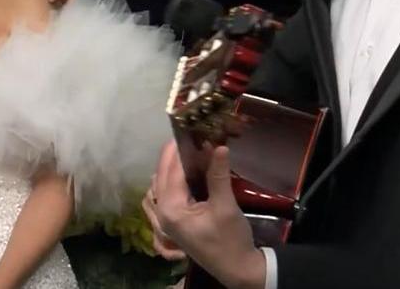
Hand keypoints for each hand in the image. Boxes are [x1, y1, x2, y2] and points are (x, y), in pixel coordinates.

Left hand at [148, 141, 266, 288]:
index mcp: (171, 209)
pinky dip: (171, 180)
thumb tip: (218, 146)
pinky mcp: (173, 221)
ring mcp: (165, 219)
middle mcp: (162, 212)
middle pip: (163, 175)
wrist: (237, 270)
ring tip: (188, 150)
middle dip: (174, 155)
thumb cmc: (230, 240)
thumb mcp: (225, 207)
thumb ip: (218, 176)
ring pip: (162, 184)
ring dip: (172, 167)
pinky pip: (164, 195)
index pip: (172, 171)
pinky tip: (183, 172)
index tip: (187, 129)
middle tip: (189, 135)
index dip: (179, 149)